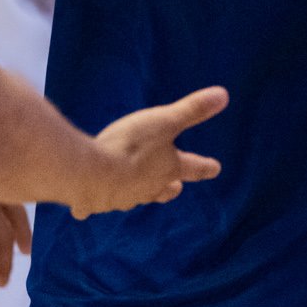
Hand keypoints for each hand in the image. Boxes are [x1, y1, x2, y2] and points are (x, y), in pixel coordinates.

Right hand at [70, 86, 229, 217]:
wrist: (92, 174)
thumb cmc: (132, 146)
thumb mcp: (164, 121)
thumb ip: (192, 109)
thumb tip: (223, 95)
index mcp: (168, 169)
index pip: (192, 167)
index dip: (205, 166)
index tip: (216, 168)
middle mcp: (147, 187)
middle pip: (163, 189)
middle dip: (170, 188)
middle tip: (176, 189)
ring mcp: (121, 197)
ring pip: (133, 197)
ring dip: (137, 194)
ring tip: (137, 193)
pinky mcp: (94, 201)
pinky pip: (95, 205)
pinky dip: (92, 205)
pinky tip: (83, 211)